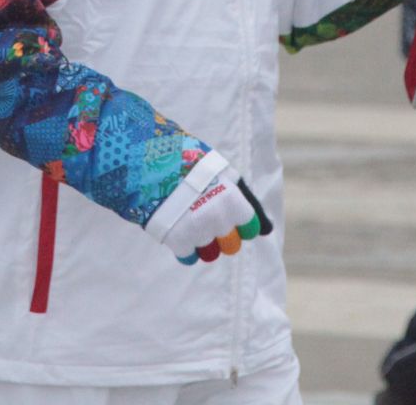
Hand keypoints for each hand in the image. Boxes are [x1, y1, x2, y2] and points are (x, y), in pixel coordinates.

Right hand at [148, 155, 272, 265]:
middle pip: (231, 246)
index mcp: (234, 200)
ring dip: (202, 241)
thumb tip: (267, 230)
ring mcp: (198, 231)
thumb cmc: (191, 163)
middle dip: (222, 234)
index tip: (229, 213)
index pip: (251, 229)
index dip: (241, 223)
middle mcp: (219, 219)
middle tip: (206, 216)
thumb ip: (248, 202)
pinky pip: (189, 257)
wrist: (149, 158)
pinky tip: (177, 227)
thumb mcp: (224, 174)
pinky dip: (184, 246)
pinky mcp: (177, 239)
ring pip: (210, 253)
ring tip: (189, 219)